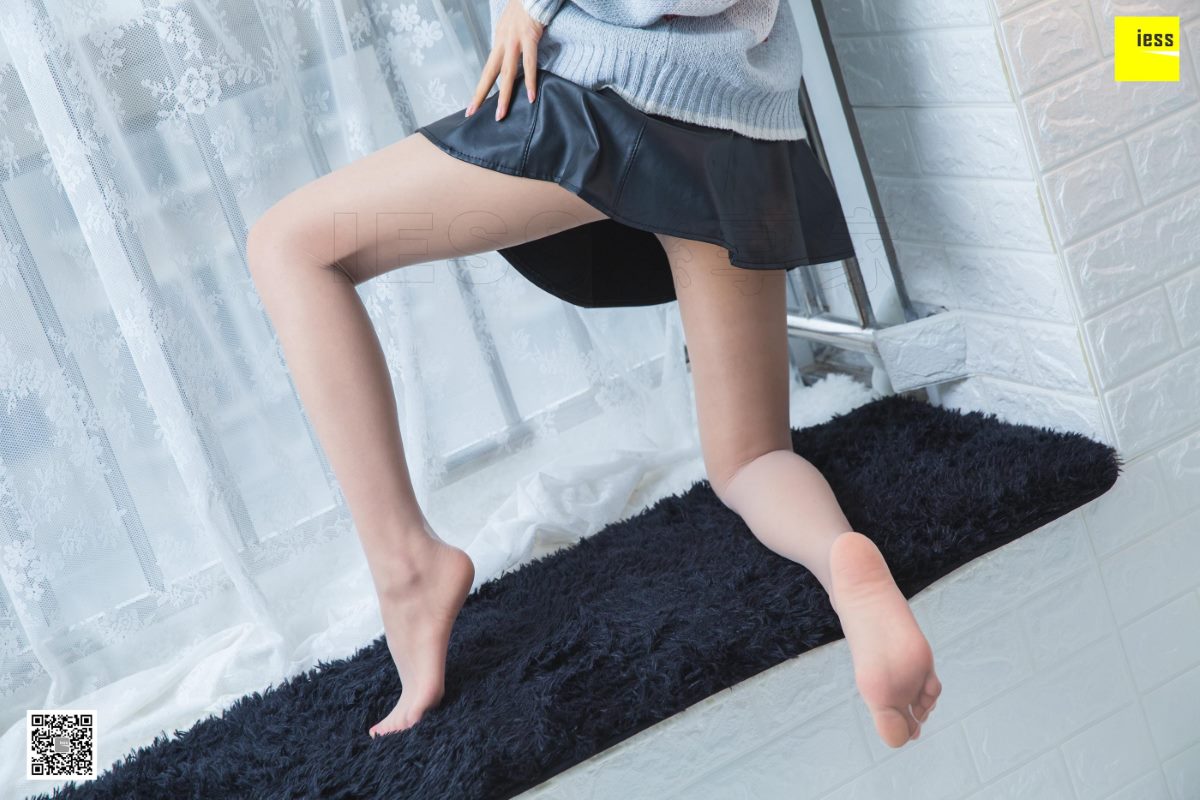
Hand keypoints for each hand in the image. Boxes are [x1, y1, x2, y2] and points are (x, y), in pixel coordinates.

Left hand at [467, 0, 544, 120]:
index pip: (488, 69)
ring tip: (501, 113)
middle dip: (481, 94)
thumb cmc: (525, 8)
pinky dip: (530, 80)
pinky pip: (529, 62)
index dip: (480, 88)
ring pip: (507, 73)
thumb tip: (509, 61)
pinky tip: (530, 96)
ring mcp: (514, 40)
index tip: (473, 105)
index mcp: (498, 41)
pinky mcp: (529, 37)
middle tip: (473, 112)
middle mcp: (502, 42)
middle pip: (490, 73)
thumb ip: (509, 44)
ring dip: (504, 95)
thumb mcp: (510, 27)